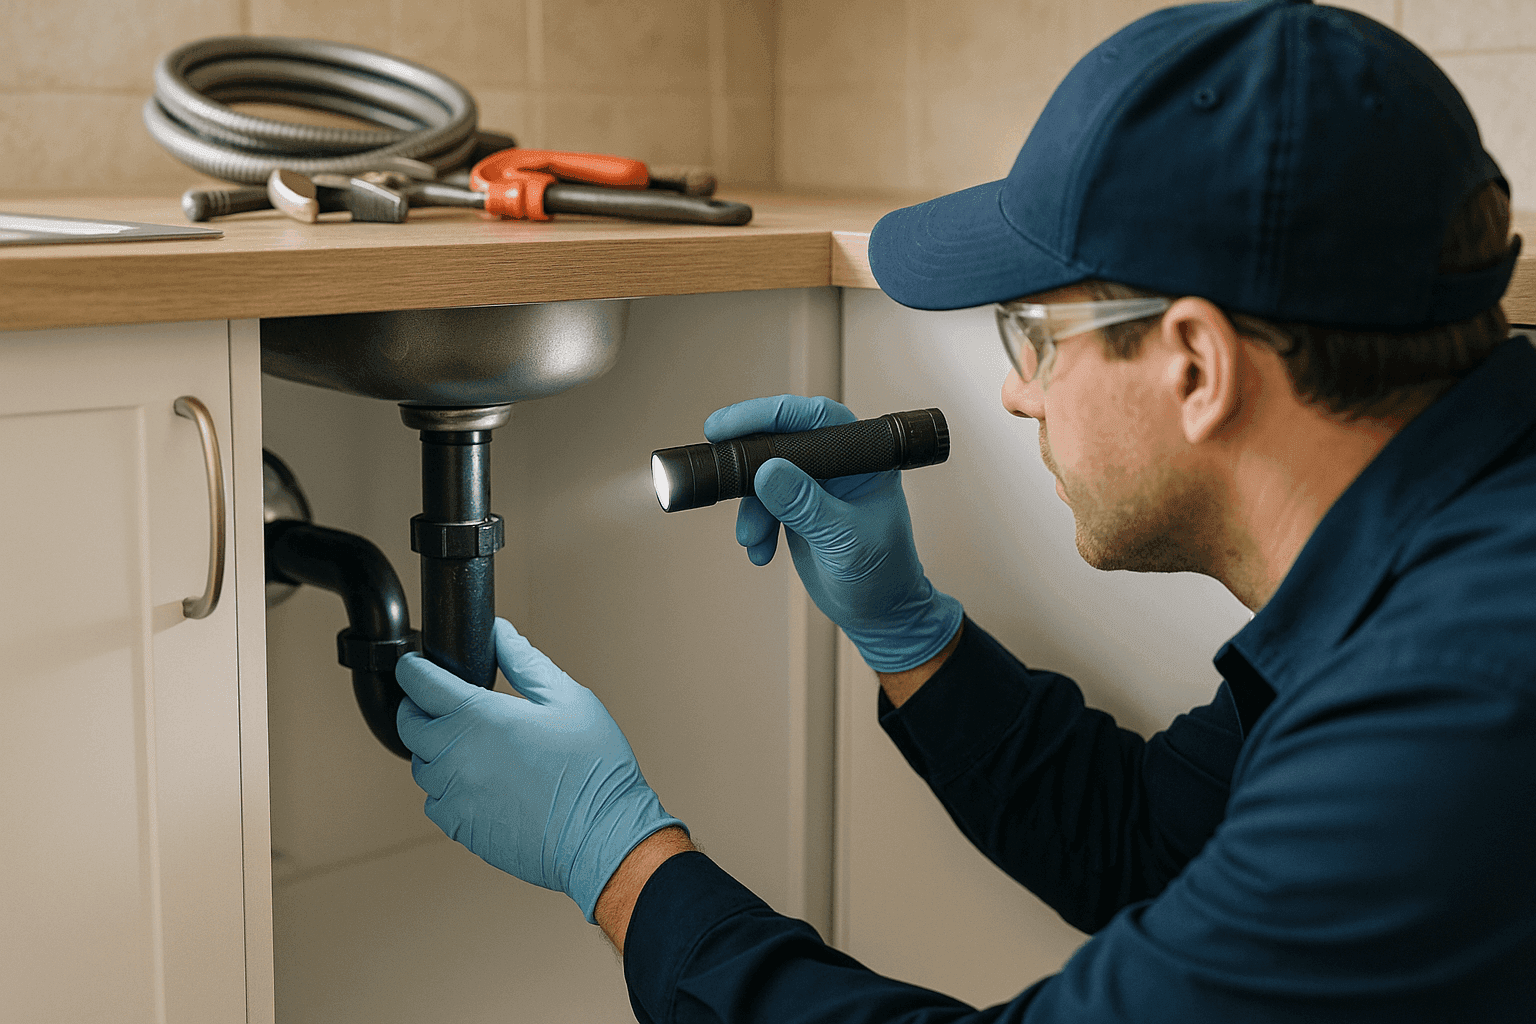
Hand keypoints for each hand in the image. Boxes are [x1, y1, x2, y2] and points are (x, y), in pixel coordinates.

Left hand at [395, 619, 685, 922]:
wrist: (603, 836)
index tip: (416, 665)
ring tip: (469, 744)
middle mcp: (456, 756)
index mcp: (479, 717)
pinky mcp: (460, 827)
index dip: (413, 668)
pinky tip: (479, 781)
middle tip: (442, 702)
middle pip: (408, 724)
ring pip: (420, 765)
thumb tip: (500, 633)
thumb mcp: (568, 699)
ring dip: (433, 749)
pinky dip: (446, 787)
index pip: (419, 684)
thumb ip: (525, 661)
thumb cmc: (594, 769)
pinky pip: (435, 801)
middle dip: (418, 707)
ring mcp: (454, 795)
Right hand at [705, 395, 961, 672]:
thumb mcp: (843, 540)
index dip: (768, 414)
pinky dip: (755, 526)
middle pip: (782, 439)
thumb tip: (765, 470)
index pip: (814, 418)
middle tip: (713, 464)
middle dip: (746, 458)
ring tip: (752, 539)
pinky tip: (761, 553)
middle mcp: (840, 463)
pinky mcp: (799, 508)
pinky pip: (764, 504)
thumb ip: (805, 505)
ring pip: (766, 475)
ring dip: (751, 507)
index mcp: (864, 457)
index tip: (725, 425)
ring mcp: (817, 485)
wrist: (880, 615)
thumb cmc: (880, 576)